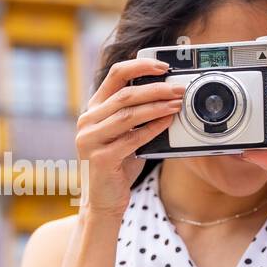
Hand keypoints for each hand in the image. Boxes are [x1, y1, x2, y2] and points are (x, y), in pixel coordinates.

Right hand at [75, 58, 183, 217]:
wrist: (103, 201)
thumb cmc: (117, 166)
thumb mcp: (124, 135)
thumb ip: (137, 116)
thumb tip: (169, 97)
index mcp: (93, 109)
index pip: (115, 75)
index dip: (140, 66)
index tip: (164, 66)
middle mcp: (87, 121)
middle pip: (125, 95)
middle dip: (156, 89)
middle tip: (178, 88)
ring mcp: (90, 139)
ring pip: (128, 115)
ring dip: (157, 107)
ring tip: (177, 104)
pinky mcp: (100, 158)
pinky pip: (132, 139)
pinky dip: (152, 129)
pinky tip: (167, 123)